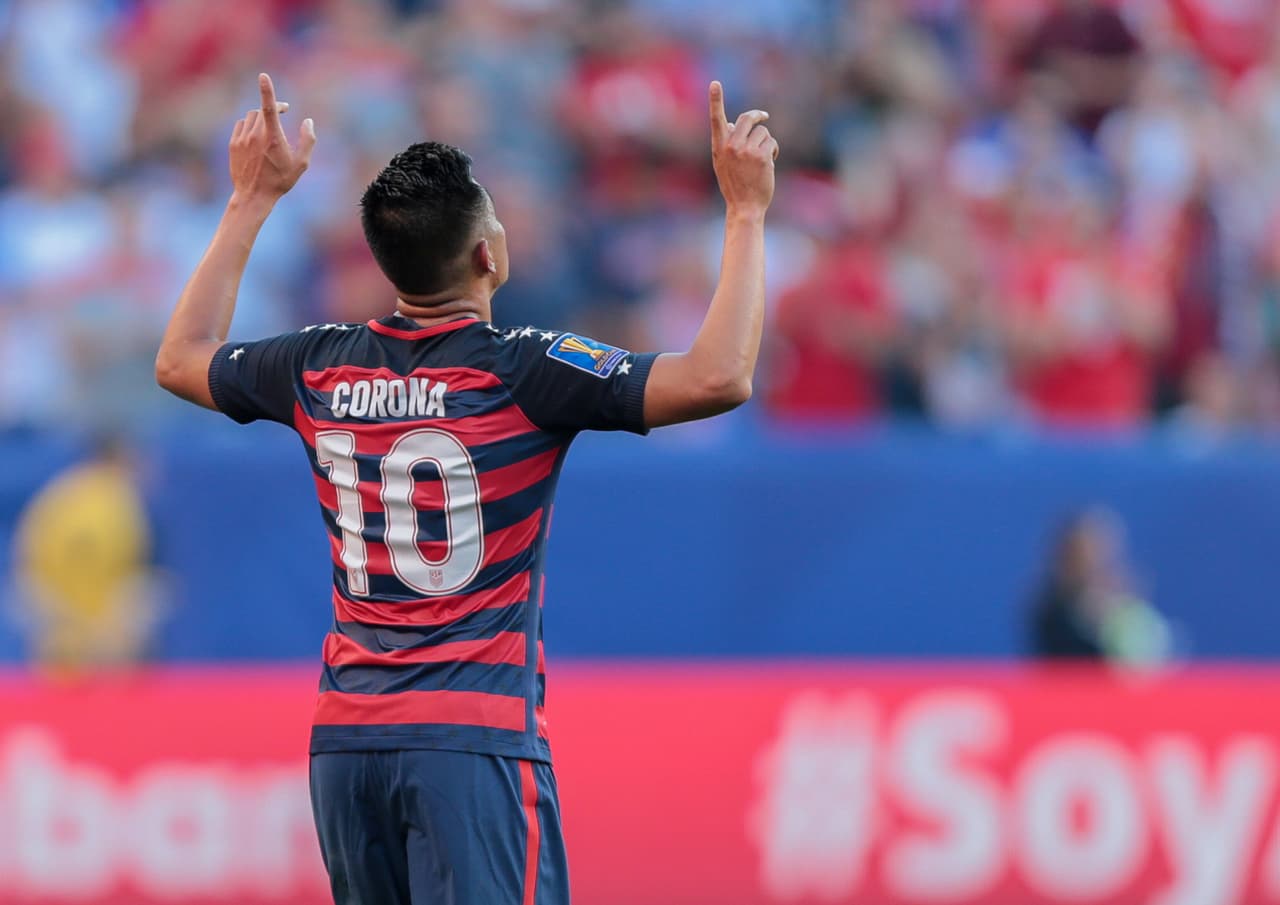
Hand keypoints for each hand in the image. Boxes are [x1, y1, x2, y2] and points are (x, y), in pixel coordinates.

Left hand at [229, 73, 316, 203]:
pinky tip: (256, 136)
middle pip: (261, 110)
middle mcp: (255, 136)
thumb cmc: (280, 180)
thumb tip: (308, 121)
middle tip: (283, 111)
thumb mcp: (301, 164)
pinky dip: (249, 126)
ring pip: (250, 117)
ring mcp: (241, 139)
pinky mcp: (233, 144)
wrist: (253, 196)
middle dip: (272, 108)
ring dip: (261, 117)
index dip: (267, 90)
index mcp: (273, 138)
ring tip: (269, 128)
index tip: (263, 76)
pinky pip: (240, 125)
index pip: (268, 108)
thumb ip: (308, 140)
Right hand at [708, 81, 777, 218]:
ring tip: (762, 159)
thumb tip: (734, 123)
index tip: (715, 84)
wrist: (745, 207)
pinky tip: (768, 164)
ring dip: (766, 142)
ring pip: (763, 132)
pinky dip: (773, 151)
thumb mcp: (723, 164)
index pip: (716, 119)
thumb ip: (727, 143)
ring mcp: (746, 150)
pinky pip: (771, 142)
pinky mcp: (761, 155)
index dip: (716, 100)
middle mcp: (731, 146)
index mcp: (719, 147)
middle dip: (758, 116)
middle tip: (764, 117)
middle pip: (748, 118)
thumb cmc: (734, 186)